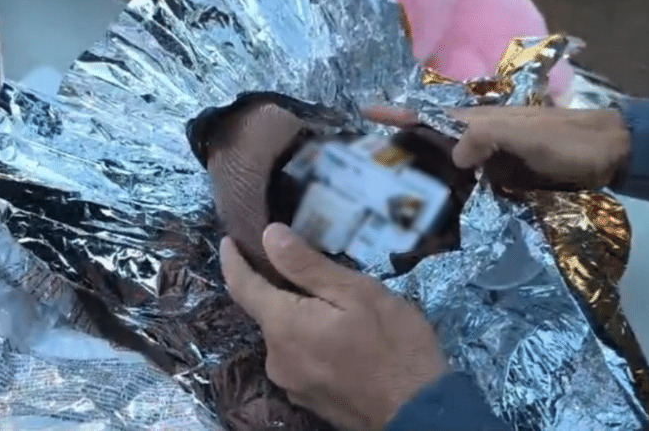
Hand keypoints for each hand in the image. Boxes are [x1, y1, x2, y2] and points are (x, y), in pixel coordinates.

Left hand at [220, 223, 447, 430]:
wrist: (419, 413)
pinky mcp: (308, 400)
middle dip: (284, 290)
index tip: (229, 240)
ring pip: (287, 337)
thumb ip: (307, 266)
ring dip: (302, 318)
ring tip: (338, 308)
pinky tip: (342, 339)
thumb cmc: (394, 346)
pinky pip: (300, 360)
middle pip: (269, 313)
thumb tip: (268, 235)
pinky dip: (311, 342)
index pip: (242, 287)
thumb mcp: (356, 293)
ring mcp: (291, 384)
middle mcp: (276, 358)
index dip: (233, 260)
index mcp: (283, 326)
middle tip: (317, 273)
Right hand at [364, 105, 631, 190]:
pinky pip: (462, 189)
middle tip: (363, 170)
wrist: (605, 155)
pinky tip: (430, 215)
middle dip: (396, 150)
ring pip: (441, 168)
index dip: (396, 113)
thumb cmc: (565, 140)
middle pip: (427, 142)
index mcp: (477, 121)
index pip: (427, 114)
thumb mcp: (526, 136)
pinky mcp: (498, 184)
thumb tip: (453, 156)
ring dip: (416, 179)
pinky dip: (443, 198)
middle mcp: (475, 140)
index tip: (363, 113)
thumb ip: (489, 138)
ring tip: (384, 197)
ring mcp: (486, 163)